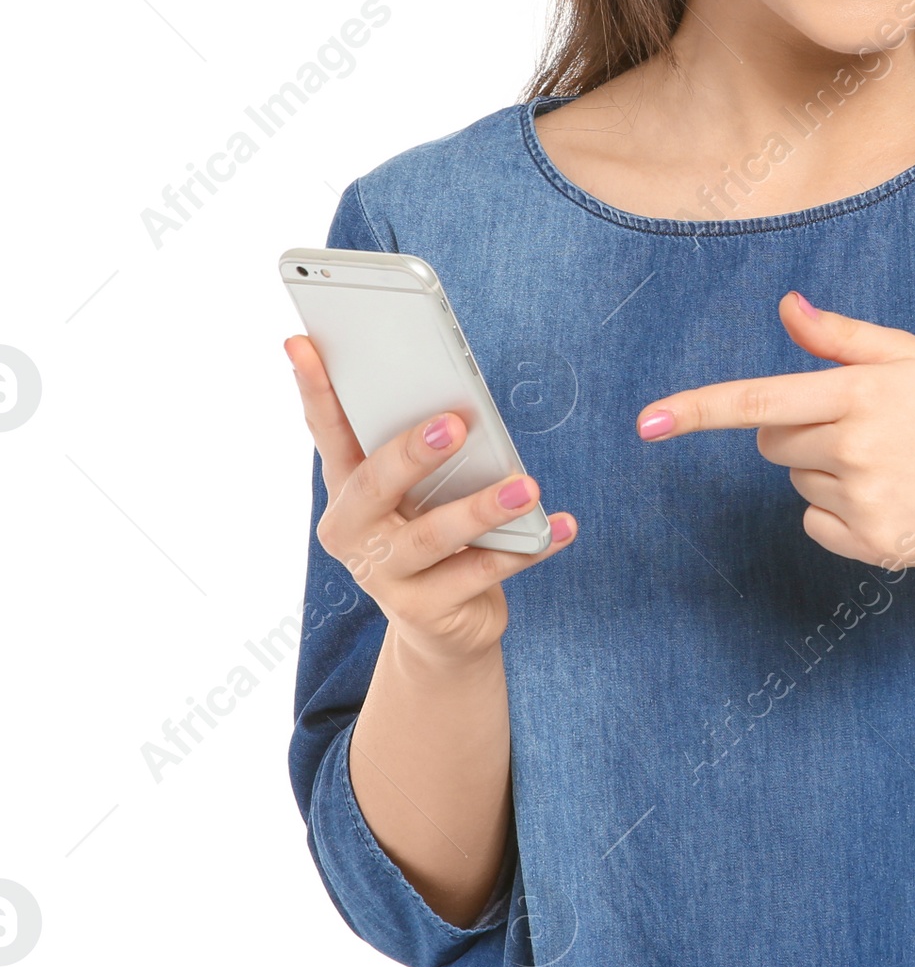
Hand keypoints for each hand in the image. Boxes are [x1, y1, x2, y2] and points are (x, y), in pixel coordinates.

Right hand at [287, 334, 577, 667]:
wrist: (444, 624)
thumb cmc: (430, 529)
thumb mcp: (419, 488)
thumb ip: (423, 447)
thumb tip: (457, 400)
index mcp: (345, 487)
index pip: (325, 430)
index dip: (313, 388)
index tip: (302, 342)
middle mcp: (352, 530)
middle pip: (374, 485)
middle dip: (413, 452)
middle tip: (454, 424)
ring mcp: (383, 576)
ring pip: (432, 536)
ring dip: (483, 508)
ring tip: (528, 487)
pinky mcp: (425, 611)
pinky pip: (481, 574)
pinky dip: (528, 549)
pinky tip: (562, 527)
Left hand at [635, 292, 914, 572]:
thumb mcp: (912, 358)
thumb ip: (843, 337)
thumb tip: (788, 306)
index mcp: (860, 391)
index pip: (759, 401)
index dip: (697, 410)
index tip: (646, 424)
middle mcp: (856, 445)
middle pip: (769, 441)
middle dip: (797, 431)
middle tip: (860, 429)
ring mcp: (865, 498)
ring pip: (795, 480)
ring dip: (824, 471)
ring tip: (889, 465)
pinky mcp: (873, 542)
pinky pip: (815, 524)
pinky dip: (838, 515)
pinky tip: (888, 500)